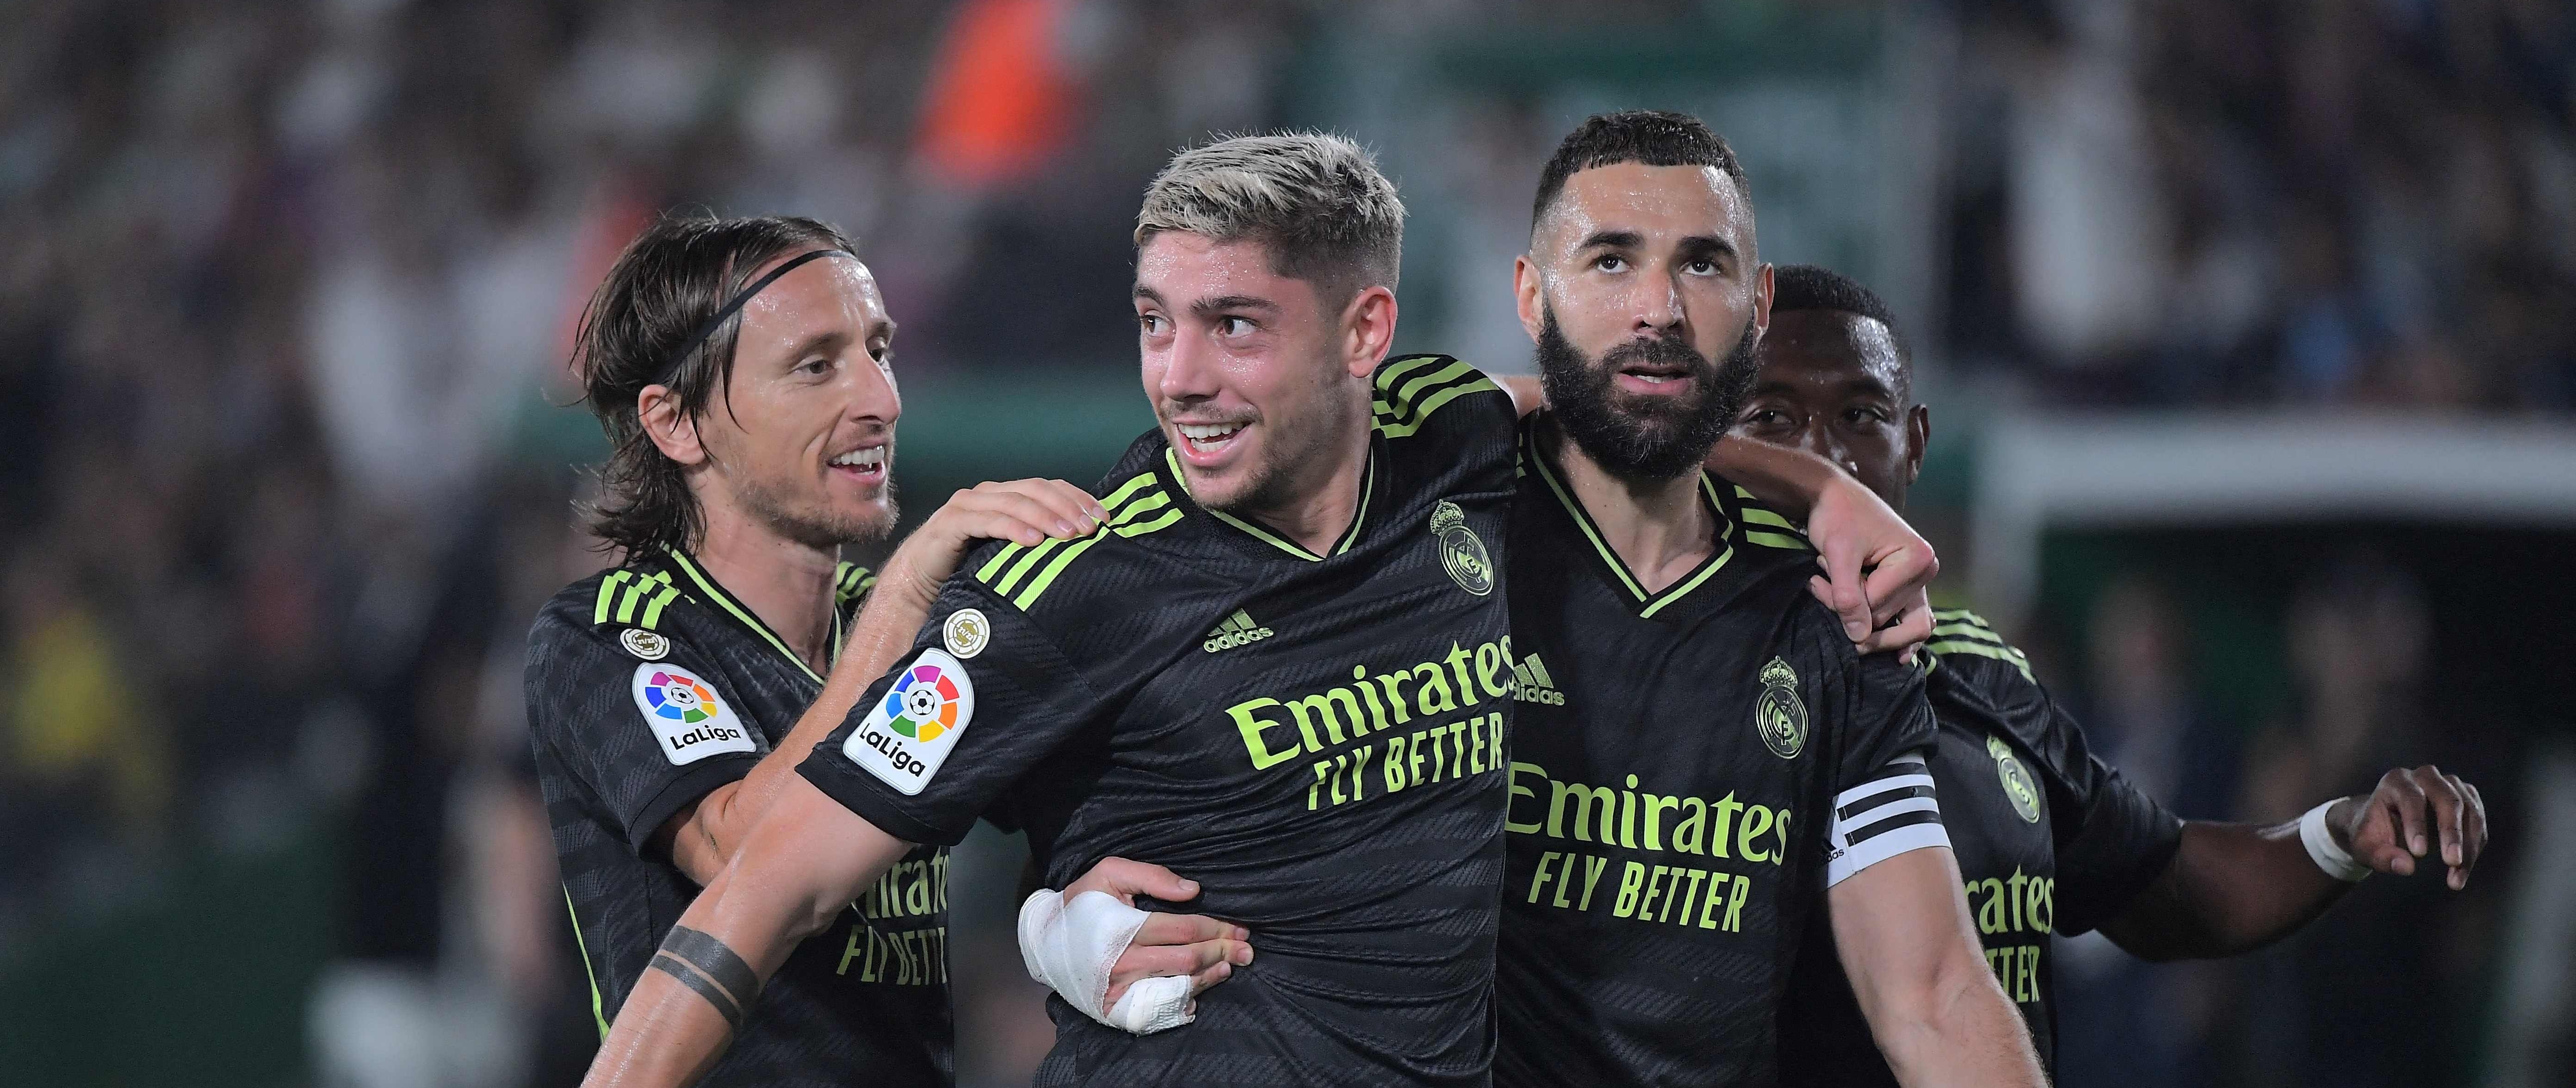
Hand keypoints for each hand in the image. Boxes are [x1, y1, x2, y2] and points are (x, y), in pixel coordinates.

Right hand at [882, 479, 1104, 609]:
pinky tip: (1033, 541)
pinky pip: (987, 520)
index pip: (1050, 487)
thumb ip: (1037, 542)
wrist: (918, 584)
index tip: (1104, 518)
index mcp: (1006, 496)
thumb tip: (1081, 548)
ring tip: (1069, 534)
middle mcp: (988, 494)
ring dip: (1045, 517)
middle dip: (1067, 506)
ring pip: (1014, 501)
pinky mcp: (951, 522)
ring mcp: (968, 505)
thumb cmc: (967, 569)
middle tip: (1090, 527)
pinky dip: (1013, 528)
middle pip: (1036, 489)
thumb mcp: (1009, 553)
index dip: (1078, 498)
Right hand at [1062, 857, 1252, 1010]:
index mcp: (1125, 928)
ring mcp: (1121, 990)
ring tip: (1230, 965)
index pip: (1185, 930)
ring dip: (1212, 976)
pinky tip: (1200, 989)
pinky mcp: (1117, 1009)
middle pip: (1188, 960)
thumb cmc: (1081, 902)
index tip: (1239, 926)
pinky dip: (1186, 1000)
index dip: (1218, 928)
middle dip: (1223, 952)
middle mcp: (1124, 964)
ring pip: (1180, 986)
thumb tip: (1193, 890)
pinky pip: (1160, 1008)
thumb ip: (1152, 875)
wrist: (1044, 939)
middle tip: (1246, 948)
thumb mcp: (1109, 873)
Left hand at [1801, 477, 1936, 654]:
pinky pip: (1911, 619)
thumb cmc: (1837, 517)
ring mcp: (1918, 582)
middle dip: (1849, 609)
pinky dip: (1899, 635)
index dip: (1844, 599)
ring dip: (1860, 617)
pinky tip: (1900, 657)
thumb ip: (1846, 596)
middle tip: (1819, 584)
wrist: (1833, 496)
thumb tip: (1860, 638)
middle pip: (1887, 617)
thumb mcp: (1838, 555)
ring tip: (1829, 589)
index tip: (1818, 577)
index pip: (1877, 605)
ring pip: (1899, 624)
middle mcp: (1926, 572)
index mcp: (1917, 559)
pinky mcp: (1906, 587)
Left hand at [2329, 765, 2487, 888]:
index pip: (2411, 798)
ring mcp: (2450, 785)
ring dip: (2468, 845)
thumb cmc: (2372, 833)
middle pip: (2448, 799)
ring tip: (2456, 876)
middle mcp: (2425, 777)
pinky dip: (2473, 847)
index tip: (2418, 853)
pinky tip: (2462, 870)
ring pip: (2470, 811)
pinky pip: (2477, 822)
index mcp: (2396, 781)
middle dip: (2452, 832)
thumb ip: (2382, 856)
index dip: (2416, 824)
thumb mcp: (2366, 847)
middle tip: (2452, 862)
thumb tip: (2407, 866)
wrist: (2385, 824)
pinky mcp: (2466, 798)